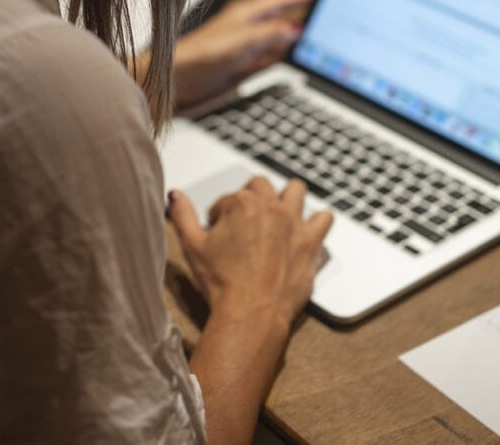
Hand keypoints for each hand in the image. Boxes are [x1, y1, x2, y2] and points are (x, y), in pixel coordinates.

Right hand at [168, 176, 332, 325]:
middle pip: (260, 187)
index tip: (218, 232)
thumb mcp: (192, 247)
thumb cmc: (221, 283)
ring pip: (296, 190)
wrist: (251, 313)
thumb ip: (183, 216)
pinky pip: (324, 218)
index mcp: (240, 204)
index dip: (219, 216)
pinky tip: (307, 230)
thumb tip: (175, 195)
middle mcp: (269, 206)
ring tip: (279, 213)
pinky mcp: (310, 241)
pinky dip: (317, 221)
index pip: (227, 200)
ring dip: (287, 197)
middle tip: (245, 221)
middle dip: (251, 198)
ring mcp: (293, 222)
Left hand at [171, 0, 312, 109]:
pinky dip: (283, 61)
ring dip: (294, 43)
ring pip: (277, 44)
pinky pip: (269, 62)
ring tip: (314, 41)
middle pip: (281, 22)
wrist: (178, 80)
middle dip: (301, 20)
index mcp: (246, 15)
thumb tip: (297, 29)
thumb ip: (271, 33)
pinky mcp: (242, 69)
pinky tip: (293, 62)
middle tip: (322, 18)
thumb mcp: (242, 40)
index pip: (279, 2)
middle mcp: (247, 30)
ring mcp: (245, 50)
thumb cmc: (200, 54)